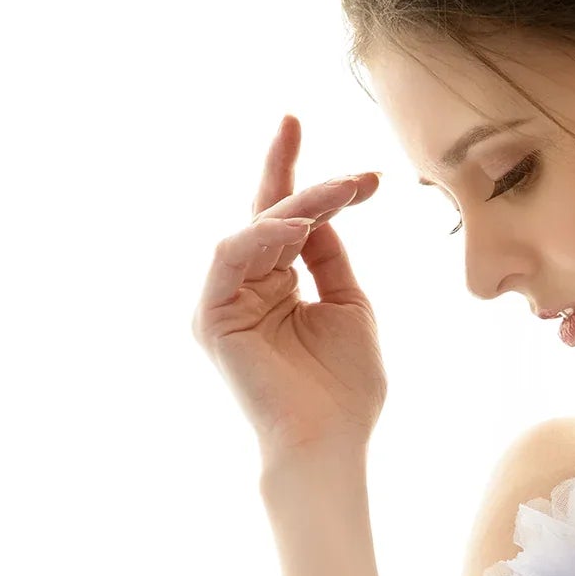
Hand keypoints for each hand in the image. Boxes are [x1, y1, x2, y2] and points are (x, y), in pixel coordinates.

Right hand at [190, 115, 385, 468]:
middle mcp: (243, 289)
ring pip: (252, 230)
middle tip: (309, 131)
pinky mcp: (210, 317)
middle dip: (286, 168)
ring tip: (337, 195)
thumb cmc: (344, 390)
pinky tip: (300, 229)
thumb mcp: (349, 307)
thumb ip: (329, 259)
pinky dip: (263, 238)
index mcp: (275, 287)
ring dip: (296, 205)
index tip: (364, 172)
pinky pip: (230, 258)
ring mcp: (223, 302)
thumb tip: (320, 212)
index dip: (314, 185)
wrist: (328, 444)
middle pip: (263, 214)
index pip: (285, 222)